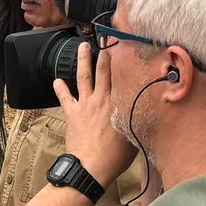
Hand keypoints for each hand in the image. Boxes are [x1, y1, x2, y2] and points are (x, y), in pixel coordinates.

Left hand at [54, 42, 137, 185]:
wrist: (91, 167)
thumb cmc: (115, 156)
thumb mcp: (134, 135)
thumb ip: (138, 118)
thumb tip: (149, 110)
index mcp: (118, 103)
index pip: (121, 74)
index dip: (122, 58)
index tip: (125, 43)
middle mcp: (101, 99)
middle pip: (103, 70)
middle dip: (105, 51)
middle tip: (106, 38)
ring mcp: (85, 105)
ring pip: (83, 77)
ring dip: (83, 60)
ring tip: (83, 46)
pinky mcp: (72, 114)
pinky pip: (65, 98)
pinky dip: (60, 89)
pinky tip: (57, 80)